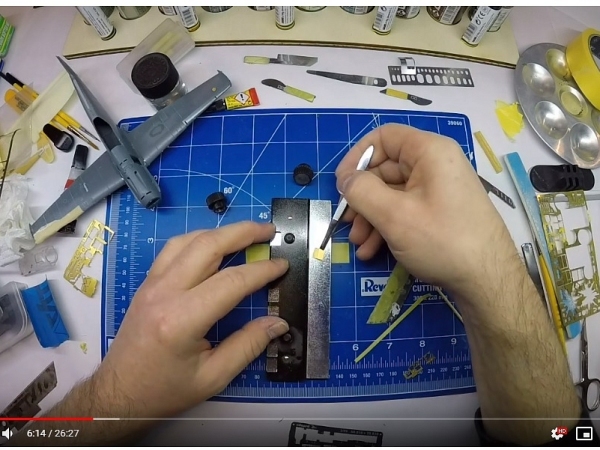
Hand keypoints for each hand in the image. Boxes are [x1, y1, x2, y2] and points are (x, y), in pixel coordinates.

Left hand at [93, 221, 288, 417]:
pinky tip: (215, 244)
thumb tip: (277, 322)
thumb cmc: (164, 390)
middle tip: (268, 230)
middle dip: (243, 232)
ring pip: (188, 240)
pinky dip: (199, 239)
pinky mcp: (147, 283)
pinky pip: (174, 249)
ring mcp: (152, 284)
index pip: (231, 281)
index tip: (282, 264)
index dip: (262, 270)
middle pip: (208, 246)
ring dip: (220, 232)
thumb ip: (248, 346)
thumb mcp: (213, 377)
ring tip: (246, 233)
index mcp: (182, 319)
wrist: (119, 393)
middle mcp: (165, 292)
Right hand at [335, 124, 516, 295]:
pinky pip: (406, 209)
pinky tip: (373, 250)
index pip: (384, 137)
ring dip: (371, 218)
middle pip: (386, 169)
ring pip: (393, 194)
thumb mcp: (394, 216)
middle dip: (362, 198)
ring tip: (360, 244)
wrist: (488, 280)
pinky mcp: (442, 212)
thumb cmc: (442, 240)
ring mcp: (440, 190)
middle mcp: (436, 164)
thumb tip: (345, 180)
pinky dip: (387, 226)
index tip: (341, 185)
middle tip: (347, 223)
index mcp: (430, 152)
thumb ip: (362, 191)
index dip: (357, 157)